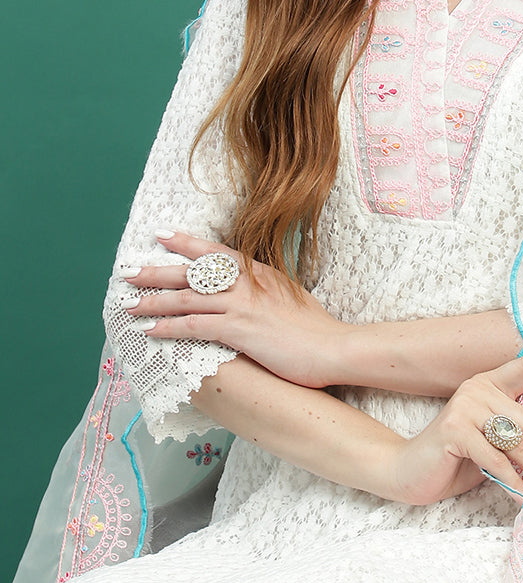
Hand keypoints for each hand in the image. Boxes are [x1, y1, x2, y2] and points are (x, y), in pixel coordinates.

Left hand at [120, 231, 353, 388]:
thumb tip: (253, 292)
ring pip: (187, 298)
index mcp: (259, 273)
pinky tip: (151, 330)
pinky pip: (194, 326)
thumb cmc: (317, 329)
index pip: (216, 252)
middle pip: (193, 272)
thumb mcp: (291, 297)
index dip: (186, 243)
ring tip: (129, 303)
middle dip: (157, 271)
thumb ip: (267, 290)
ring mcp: (242, 306)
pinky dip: (169, 327)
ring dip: (154, 300)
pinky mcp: (239, 330)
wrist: (334, 347)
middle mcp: (247, 284)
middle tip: (128, 270)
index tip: (161, 235)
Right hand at [386, 347, 522, 514]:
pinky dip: (517, 484)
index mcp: (491, 384)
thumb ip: (519, 443)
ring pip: (520, 446)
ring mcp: (466, 407)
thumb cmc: (454, 461)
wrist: (405, 472)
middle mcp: (479, 389)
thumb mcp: (493, 447)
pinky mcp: (455, 431)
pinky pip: (496, 461)